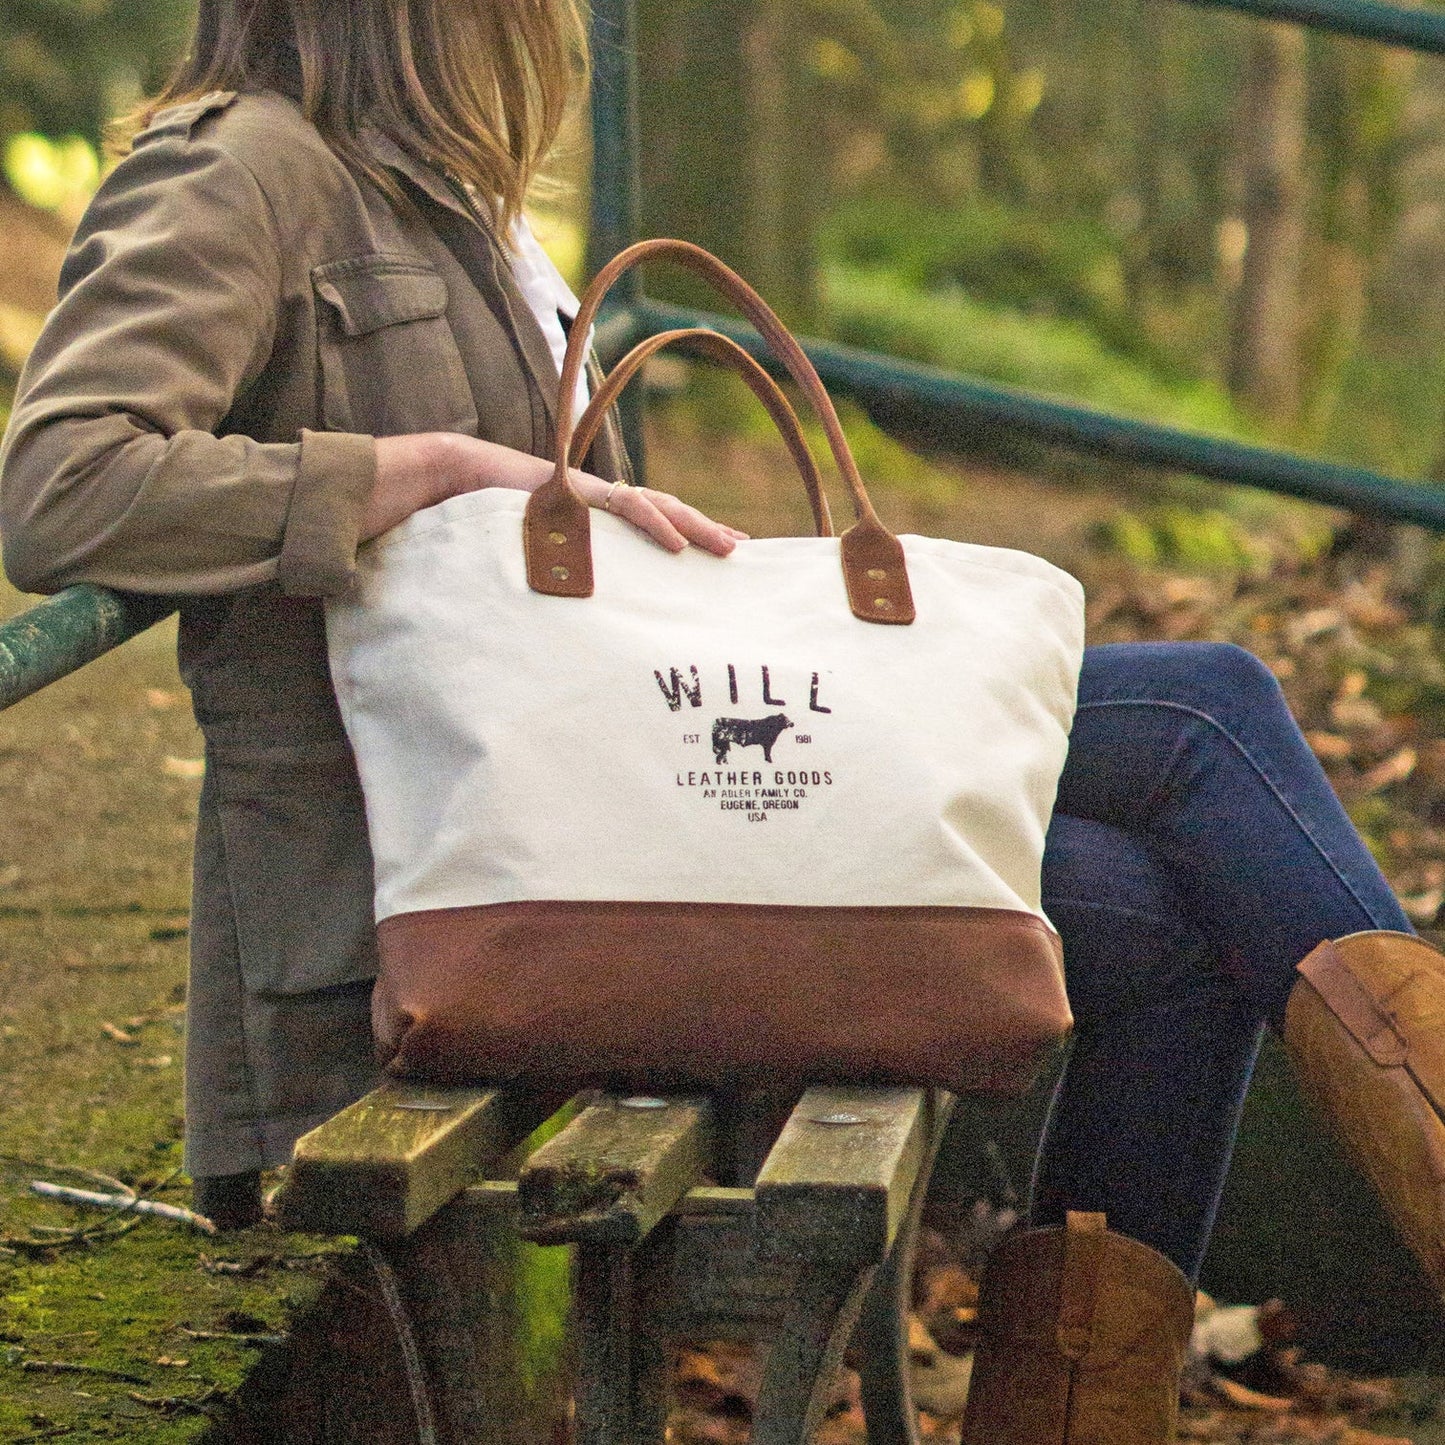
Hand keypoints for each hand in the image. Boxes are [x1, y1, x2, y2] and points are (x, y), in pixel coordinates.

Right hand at [364, 433, 747, 555]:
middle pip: (664, 515)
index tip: (720, 559)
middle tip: (743, 553)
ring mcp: (590, 497)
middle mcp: (597, 507)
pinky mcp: (578, 492)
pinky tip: (675, 542)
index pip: (650, 528)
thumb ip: (555, 584)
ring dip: (693, 527)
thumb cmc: (480, 531)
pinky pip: (623, 506)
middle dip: (703, 533)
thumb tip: (566, 631)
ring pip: (655, 507)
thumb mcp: (532, 568)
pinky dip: (652, 522)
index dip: (685, 540)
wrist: (447, 485)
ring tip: (727, 547)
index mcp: (592, 524)